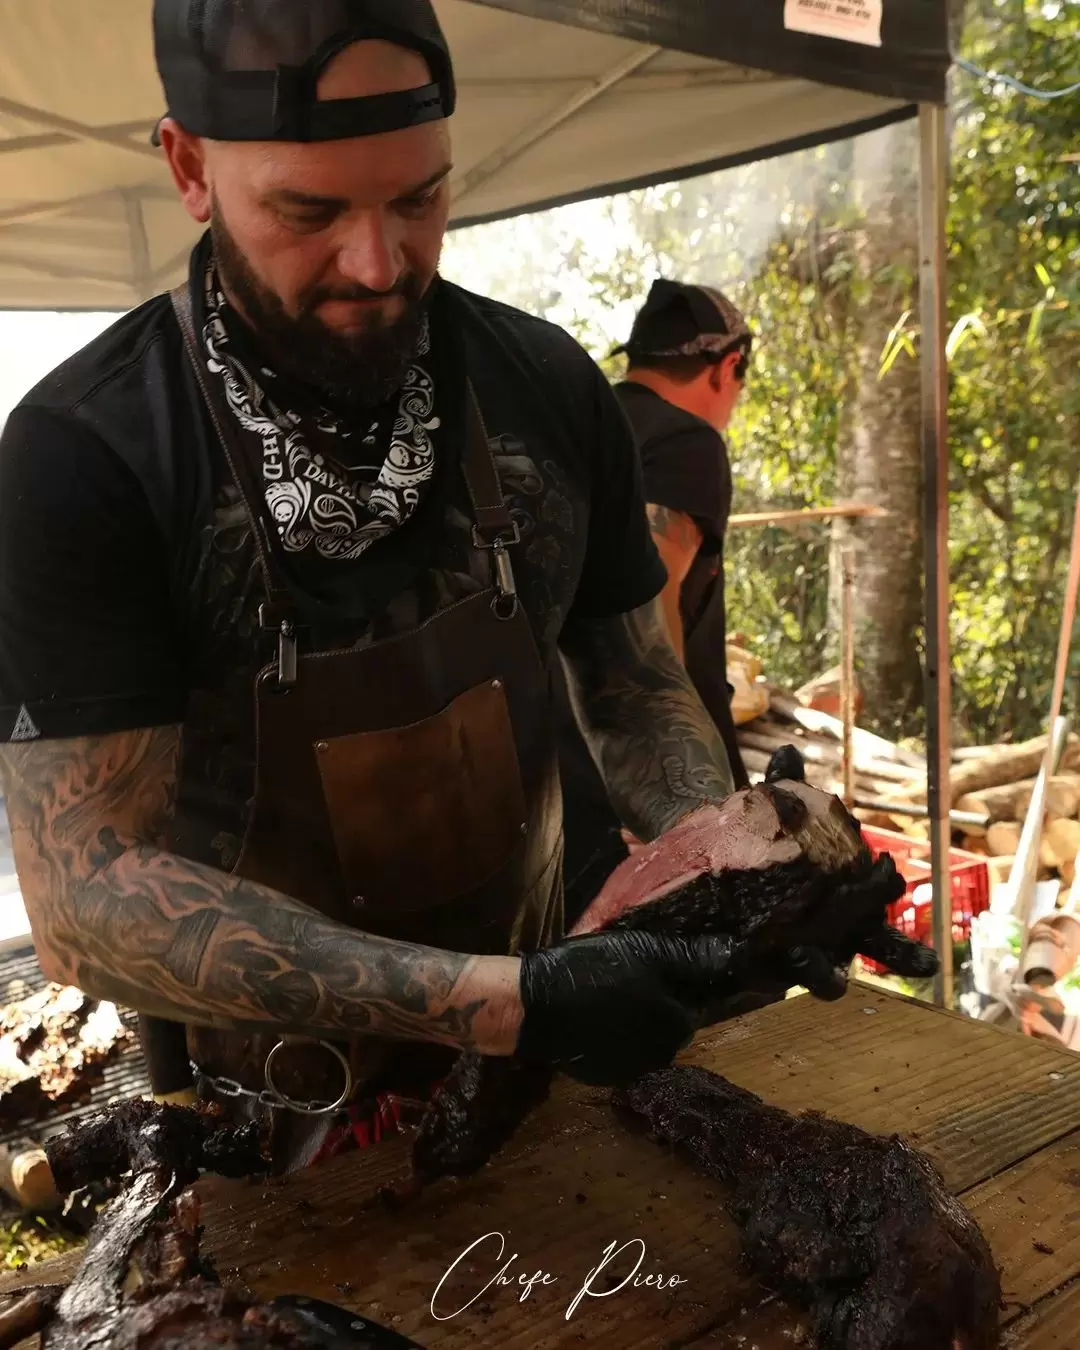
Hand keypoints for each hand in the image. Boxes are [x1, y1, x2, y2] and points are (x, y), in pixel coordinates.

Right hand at [515, 931, 843, 1085]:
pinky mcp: (605, 1076)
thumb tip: (738, 954)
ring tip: (607, 991)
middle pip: (674, 1021)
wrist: (530, 1007)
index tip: (668, 967)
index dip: (685, 980)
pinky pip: (623, 1050)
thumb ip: (691, 958)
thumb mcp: (643, 952)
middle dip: (661, 1000)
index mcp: (676, 1022)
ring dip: (638, 1017)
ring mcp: (631, 1070)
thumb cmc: (590, 971)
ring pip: (649, 1036)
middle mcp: (662, 1053)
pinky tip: (593, 1013)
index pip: (698, 1001)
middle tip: (630, 974)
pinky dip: (614, 1034)